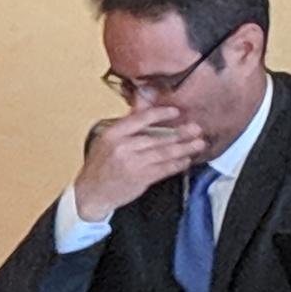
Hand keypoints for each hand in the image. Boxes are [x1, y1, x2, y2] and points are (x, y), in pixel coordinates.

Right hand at [71, 101, 209, 223]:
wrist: (92, 192)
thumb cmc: (101, 164)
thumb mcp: (108, 139)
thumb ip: (128, 121)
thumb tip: (142, 99)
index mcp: (114, 134)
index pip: (140, 118)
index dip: (160, 114)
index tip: (176, 112)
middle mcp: (123, 147)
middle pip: (157, 138)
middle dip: (180, 133)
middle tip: (196, 128)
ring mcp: (132, 164)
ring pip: (164, 154)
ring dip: (184, 149)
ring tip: (198, 144)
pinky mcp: (140, 179)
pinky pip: (164, 169)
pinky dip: (177, 165)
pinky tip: (186, 160)